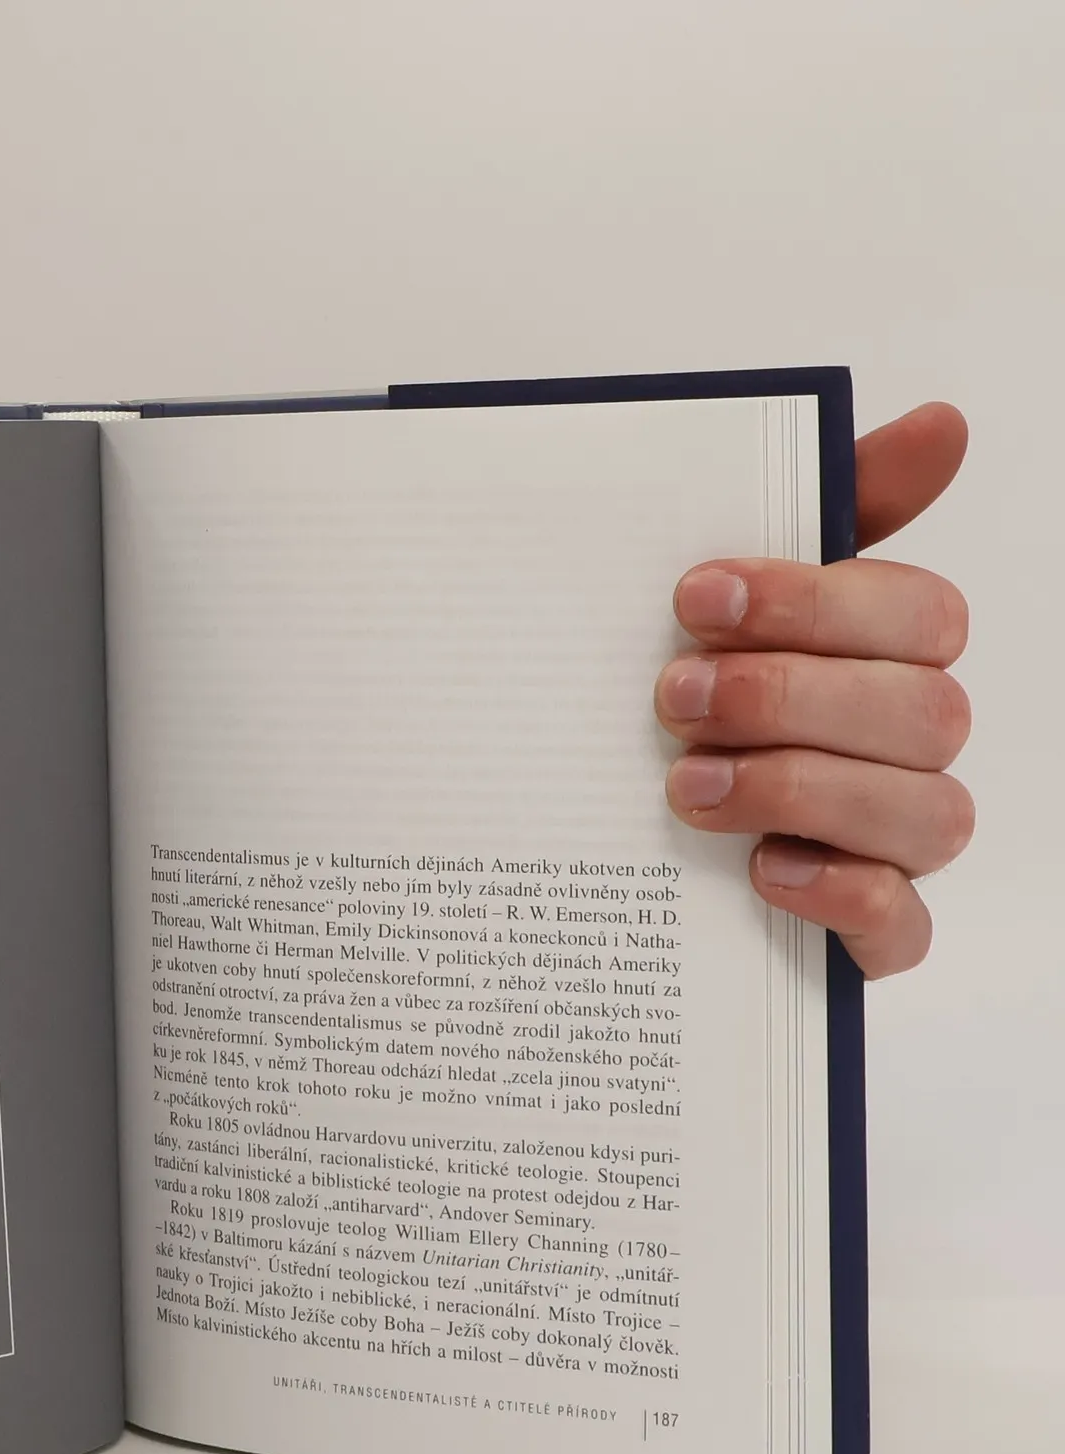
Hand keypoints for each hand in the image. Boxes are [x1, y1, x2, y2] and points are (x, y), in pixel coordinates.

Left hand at [656, 402, 971, 977]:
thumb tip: (945, 424)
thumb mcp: (727, 605)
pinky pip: (901, 926)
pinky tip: (762, 869)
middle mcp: (912, 748)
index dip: (811, 601)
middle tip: (671, 694)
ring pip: (928, 813)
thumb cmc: (693, 699)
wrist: (605, 842)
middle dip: (789, 696)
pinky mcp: (870, 933)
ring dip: (802, 788)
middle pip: (923, 710)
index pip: (919, 612)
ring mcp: (899, 844)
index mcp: (892, 657)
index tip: (692, 595)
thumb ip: (826, 514)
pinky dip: (840, 895)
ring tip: (685, 786)